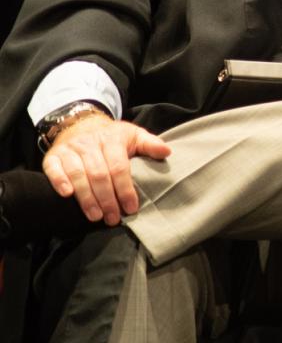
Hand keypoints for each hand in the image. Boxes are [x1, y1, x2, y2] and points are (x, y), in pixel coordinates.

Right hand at [41, 113, 170, 225]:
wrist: (80, 124)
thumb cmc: (111, 136)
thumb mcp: (133, 135)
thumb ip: (149, 144)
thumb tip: (167, 151)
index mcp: (112, 139)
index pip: (119, 167)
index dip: (125, 189)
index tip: (131, 208)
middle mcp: (89, 144)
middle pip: (99, 174)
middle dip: (107, 199)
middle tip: (113, 218)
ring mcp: (70, 150)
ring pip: (78, 174)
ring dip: (86, 198)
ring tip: (95, 216)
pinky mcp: (52, 156)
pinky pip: (54, 169)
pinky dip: (59, 181)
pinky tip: (67, 195)